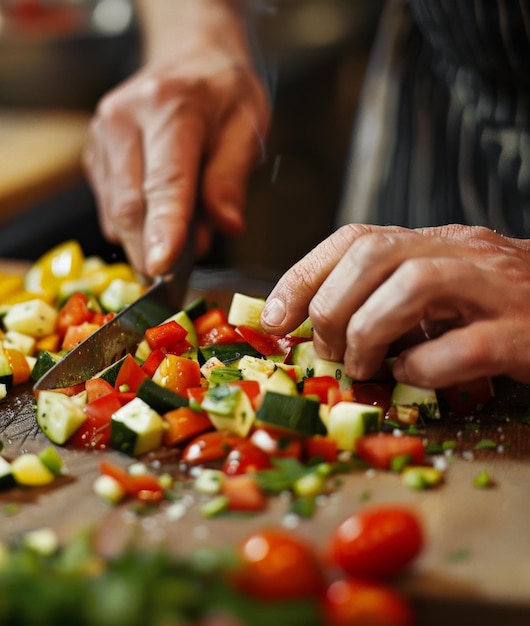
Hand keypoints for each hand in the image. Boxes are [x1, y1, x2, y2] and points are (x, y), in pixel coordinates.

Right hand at [84, 44, 269, 276]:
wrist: (187, 54)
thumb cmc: (222, 92)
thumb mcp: (247, 125)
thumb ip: (232, 177)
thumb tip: (225, 226)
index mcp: (169, 106)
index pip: (165, 180)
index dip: (164, 228)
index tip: (161, 269)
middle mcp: (124, 119)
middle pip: (130, 204)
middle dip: (149, 251)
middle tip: (173, 282)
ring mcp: (102, 136)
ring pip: (115, 212)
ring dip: (144, 242)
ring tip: (177, 241)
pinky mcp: (94, 154)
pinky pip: (109, 206)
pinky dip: (134, 226)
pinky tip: (158, 219)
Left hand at [261, 224, 529, 387]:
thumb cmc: (495, 309)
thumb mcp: (432, 293)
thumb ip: (382, 300)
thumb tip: (314, 329)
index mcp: (432, 242)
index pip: (353, 239)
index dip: (301, 277)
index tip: (273, 318)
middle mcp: (461, 253)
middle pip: (373, 255)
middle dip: (331, 308)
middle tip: (329, 351)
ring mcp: (496, 289)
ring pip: (415, 286)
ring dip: (369, 333)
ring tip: (364, 367)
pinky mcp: (525, 332)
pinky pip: (467, 345)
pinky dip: (425, 367)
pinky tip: (412, 376)